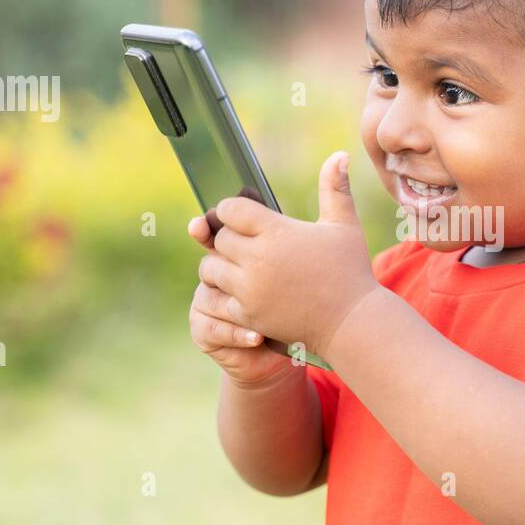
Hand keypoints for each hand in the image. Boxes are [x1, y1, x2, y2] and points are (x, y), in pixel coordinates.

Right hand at [188, 215, 296, 385]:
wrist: (285, 344)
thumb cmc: (291, 301)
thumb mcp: (293, 267)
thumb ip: (288, 235)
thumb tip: (320, 180)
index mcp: (231, 254)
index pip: (214, 235)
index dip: (207, 227)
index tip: (206, 225)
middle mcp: (213, 276)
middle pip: (210, 265)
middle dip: (228, 271)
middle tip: (251, 277)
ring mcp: (206, 304)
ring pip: (209, 298)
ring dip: (236, 308)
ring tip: (261, 316)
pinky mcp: (204, 332)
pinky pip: (213, 328)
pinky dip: (236, 333)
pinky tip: (257, 336)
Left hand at [198, 151, 379, 361]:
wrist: (351, 323)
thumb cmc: (350, 271)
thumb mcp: (344, 226)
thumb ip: (335, 189)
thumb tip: (339, 154)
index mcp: (277, 232)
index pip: (230, 209)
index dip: (235, 211)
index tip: (246, 217)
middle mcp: (258, 259)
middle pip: (219, 238)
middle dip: (230, 238)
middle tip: (248, 243)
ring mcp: (250, 289)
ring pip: (210, 268)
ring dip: (222, 266)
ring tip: (242, 266)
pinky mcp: (247, 314)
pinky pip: (217, 298)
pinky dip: (227, 294)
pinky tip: (246, 291)